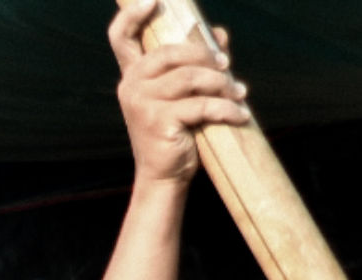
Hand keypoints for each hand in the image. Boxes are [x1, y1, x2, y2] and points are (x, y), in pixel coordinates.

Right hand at [109, 0, 247, 185]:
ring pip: (190, 78)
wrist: (164, 178)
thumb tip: (220, 35)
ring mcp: (142, 103)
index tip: (155, 0)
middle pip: (171, 53)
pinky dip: (226, 109)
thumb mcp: (182, 97)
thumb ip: (196, 64)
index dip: (133, 14)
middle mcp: (131, 85)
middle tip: (227, 66)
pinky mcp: (160, 121)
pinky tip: (240, 114)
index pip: (121, 36)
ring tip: (239, 92)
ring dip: (221, 83)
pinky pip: (201, 105)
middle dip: (205, 56)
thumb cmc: (174, 135)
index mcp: (132, 75)